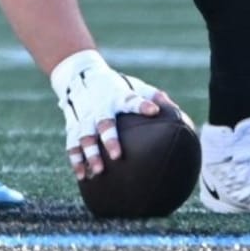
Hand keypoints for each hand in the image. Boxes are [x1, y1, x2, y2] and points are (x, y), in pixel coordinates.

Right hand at [49, 49, 172, 179]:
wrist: (79, 75)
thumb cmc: (115, 86)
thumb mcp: (133, 85)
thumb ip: (153, 97)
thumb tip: (177, 112)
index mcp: (117, 96)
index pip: (130, 99)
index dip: (142, 105)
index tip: (153, 111)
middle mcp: (100, 106)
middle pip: (104, 123)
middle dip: (109, 138)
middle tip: (117, 155)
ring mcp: (84, 116)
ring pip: (85, 136)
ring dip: (90, 153)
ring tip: (98, 170)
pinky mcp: (73, 125)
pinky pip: (72, 144)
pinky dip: (76, 159)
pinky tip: (82, 176)